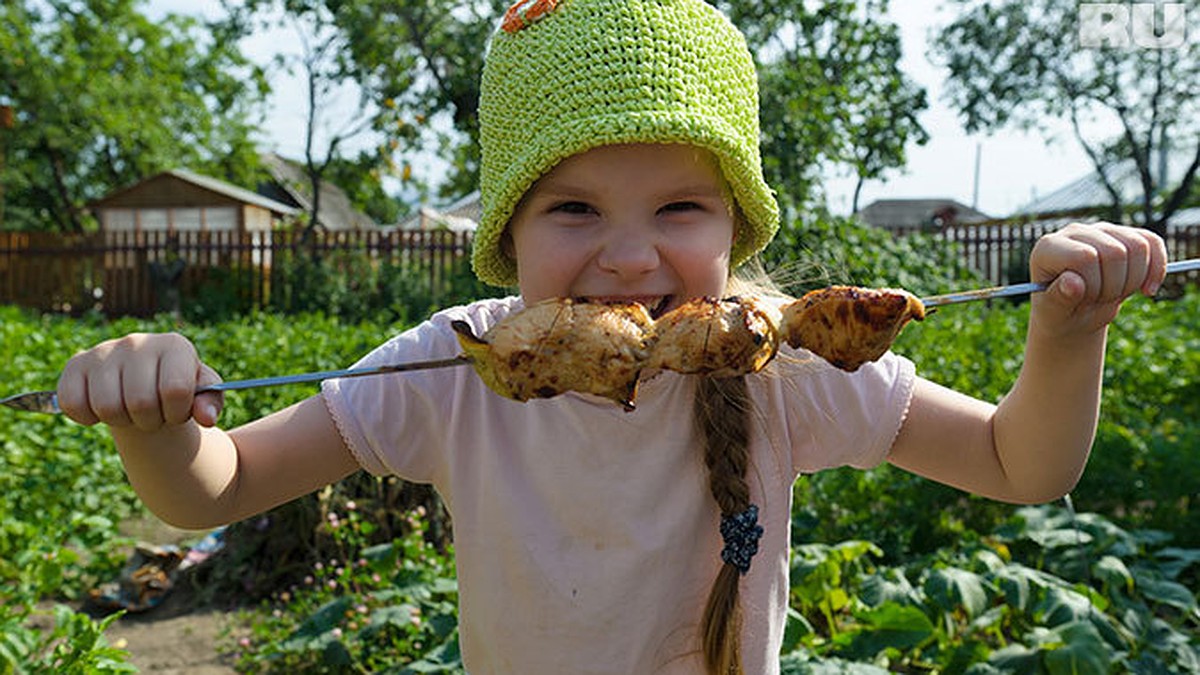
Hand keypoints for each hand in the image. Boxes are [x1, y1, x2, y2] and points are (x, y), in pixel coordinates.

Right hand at [57, 333, 223, 429]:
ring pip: (107, 407)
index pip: (175, 390)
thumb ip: (211, 403)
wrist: (145, 384)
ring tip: (131, 410)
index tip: (177, 410)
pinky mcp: (75, 365)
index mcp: (174, 345)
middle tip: (153, 414)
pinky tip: (102, 408)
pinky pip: (72, 403)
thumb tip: (207, 417)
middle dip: (150, 420)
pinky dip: (87, 417)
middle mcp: (137, 341)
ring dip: (121, 421)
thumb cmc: (177, 389)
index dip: (177, 413)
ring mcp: (103, 351)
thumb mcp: (202, 394)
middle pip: (140, 403)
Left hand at [1028, 221, 1166, 338]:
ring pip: (1139, 246)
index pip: (1085, 257)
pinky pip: (1153, 243)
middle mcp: (1074, 232)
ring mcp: (1101, 230)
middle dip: (1113, 286)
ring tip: (1113, 293)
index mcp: (1048, 248)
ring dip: (1133, 280)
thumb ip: (1059, 298)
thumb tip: (1072, 282)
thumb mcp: (1055, 313)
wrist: (1075, 313)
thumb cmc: (1060, 313)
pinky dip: (1156, 270)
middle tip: (1098, 300)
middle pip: (1116, 252)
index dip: (1094, 284)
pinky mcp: (1124, 234)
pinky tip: (1146, 290)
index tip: (1083, 300)